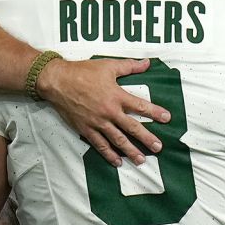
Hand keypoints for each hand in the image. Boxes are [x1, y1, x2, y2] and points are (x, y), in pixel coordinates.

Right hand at [36, 57, 170, 167]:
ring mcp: (97, 123)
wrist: (57, 81)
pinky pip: (100, 145)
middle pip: (132, 128)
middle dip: (147, 138)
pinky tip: (117, 161)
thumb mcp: (108, 65)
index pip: (140, 106)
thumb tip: (147, 63)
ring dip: (130, 151)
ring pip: (117, 140)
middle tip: (159, 147)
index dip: (154, 112)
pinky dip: (109, 154)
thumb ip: (129, 66)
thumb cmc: (82, 72)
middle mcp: (109, 112)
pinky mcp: (86, 129)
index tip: (167, 118)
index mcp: (116, 96)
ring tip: (141, 160)